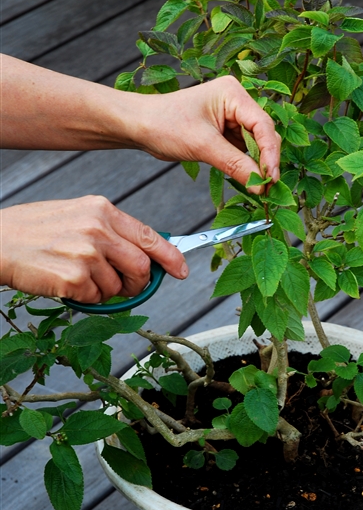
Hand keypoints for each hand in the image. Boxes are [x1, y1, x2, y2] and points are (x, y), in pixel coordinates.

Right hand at [0, 197, 187, 302]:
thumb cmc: (34, 230)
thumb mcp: (77, 215)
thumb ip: (110, 231)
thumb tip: (144, 254)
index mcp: (102, 210)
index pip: (150, 236)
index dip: (171, 257)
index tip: (181, 271)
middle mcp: (98, 229)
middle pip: (142, 267)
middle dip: (139, 284)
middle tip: (126, 288)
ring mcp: (87, 254)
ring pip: (118, 287)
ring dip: (104, 292)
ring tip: (80, 278)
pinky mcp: (74, 278)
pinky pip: (96, 299)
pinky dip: (86, 299)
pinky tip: (66, 283)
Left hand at [132, 76, 280, 191]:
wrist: (139, 125)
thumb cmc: (164, 124)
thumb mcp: (202, 146)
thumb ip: (235, 165)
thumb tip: (260, 186)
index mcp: (233, 93)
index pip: (263, 125)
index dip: (270, 154)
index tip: (270, 178)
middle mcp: (237, 102)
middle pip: (263, 135)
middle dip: (265, 161)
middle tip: (267, 188)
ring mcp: (231, 117)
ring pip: (255, 145)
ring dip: (256, 166)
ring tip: (259, 187)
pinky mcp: (224, 132)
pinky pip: (242, 151)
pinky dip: (245, 166)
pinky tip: (248, 180)